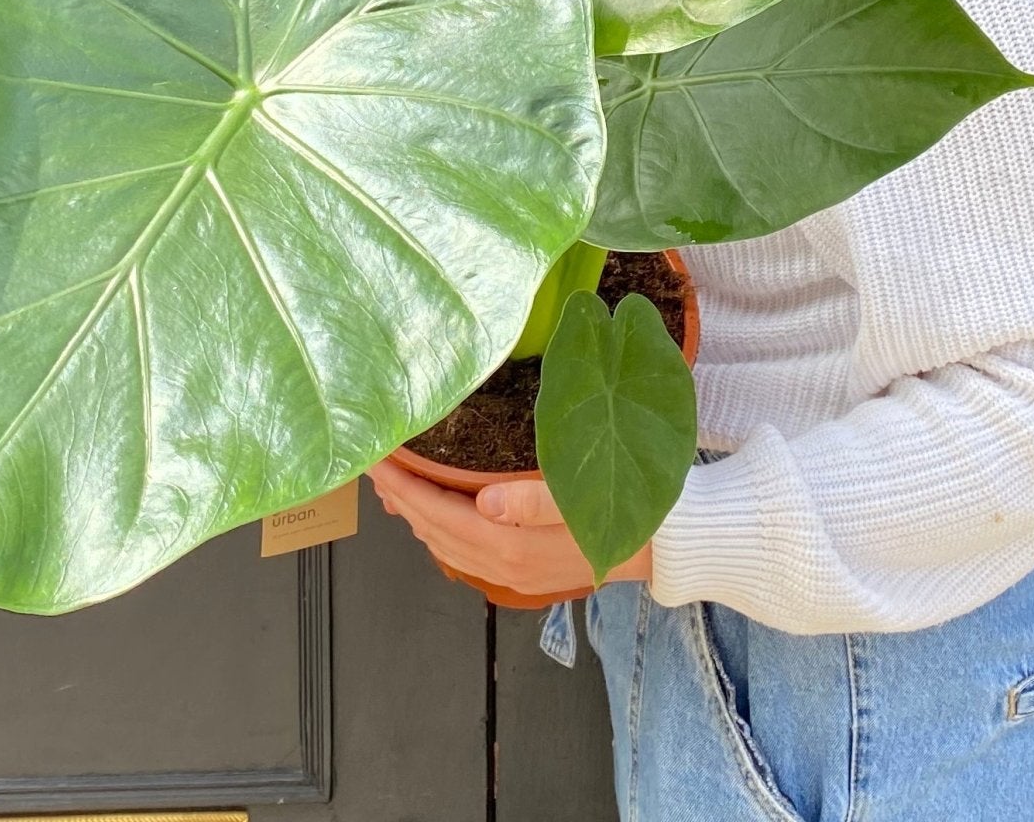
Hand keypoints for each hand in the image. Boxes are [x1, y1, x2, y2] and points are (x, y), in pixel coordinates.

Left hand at [368, 459, 652, 596]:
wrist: (661, 545)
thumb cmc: (624, 508)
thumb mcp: (582, 497)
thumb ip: (532, 501)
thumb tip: (482, 502)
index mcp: (510, 543)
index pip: (437, 510)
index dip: (402, 485)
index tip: (374, 458)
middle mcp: (502, 563)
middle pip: (433, 529)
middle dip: (400, 496)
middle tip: (372, 463)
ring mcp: (511, 573)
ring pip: (445, 544)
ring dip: (415, 514)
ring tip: (393, 485)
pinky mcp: (522, 574)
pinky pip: (464, 553)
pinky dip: (440, 531)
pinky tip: (436, 514)